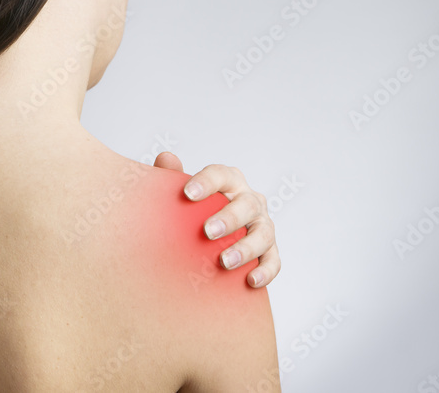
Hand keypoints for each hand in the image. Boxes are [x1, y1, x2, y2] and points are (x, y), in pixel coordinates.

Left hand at [153, 152, 279, 287]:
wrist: (212, 239)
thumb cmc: (197, 212)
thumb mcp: (184, 196)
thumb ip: (173, 177)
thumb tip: (165, 157)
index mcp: (230, 182)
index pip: (221, 175)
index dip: (206, 182)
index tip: (188, 194)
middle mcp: (250, 200)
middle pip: (246, 204)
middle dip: (229, 218)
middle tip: (208, 231)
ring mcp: (263, 225)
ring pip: (263, 233)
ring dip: (246, 248)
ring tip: (225, 261)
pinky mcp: (270, 251)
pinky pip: (273, 260)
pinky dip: (265, 270)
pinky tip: (250, 280)